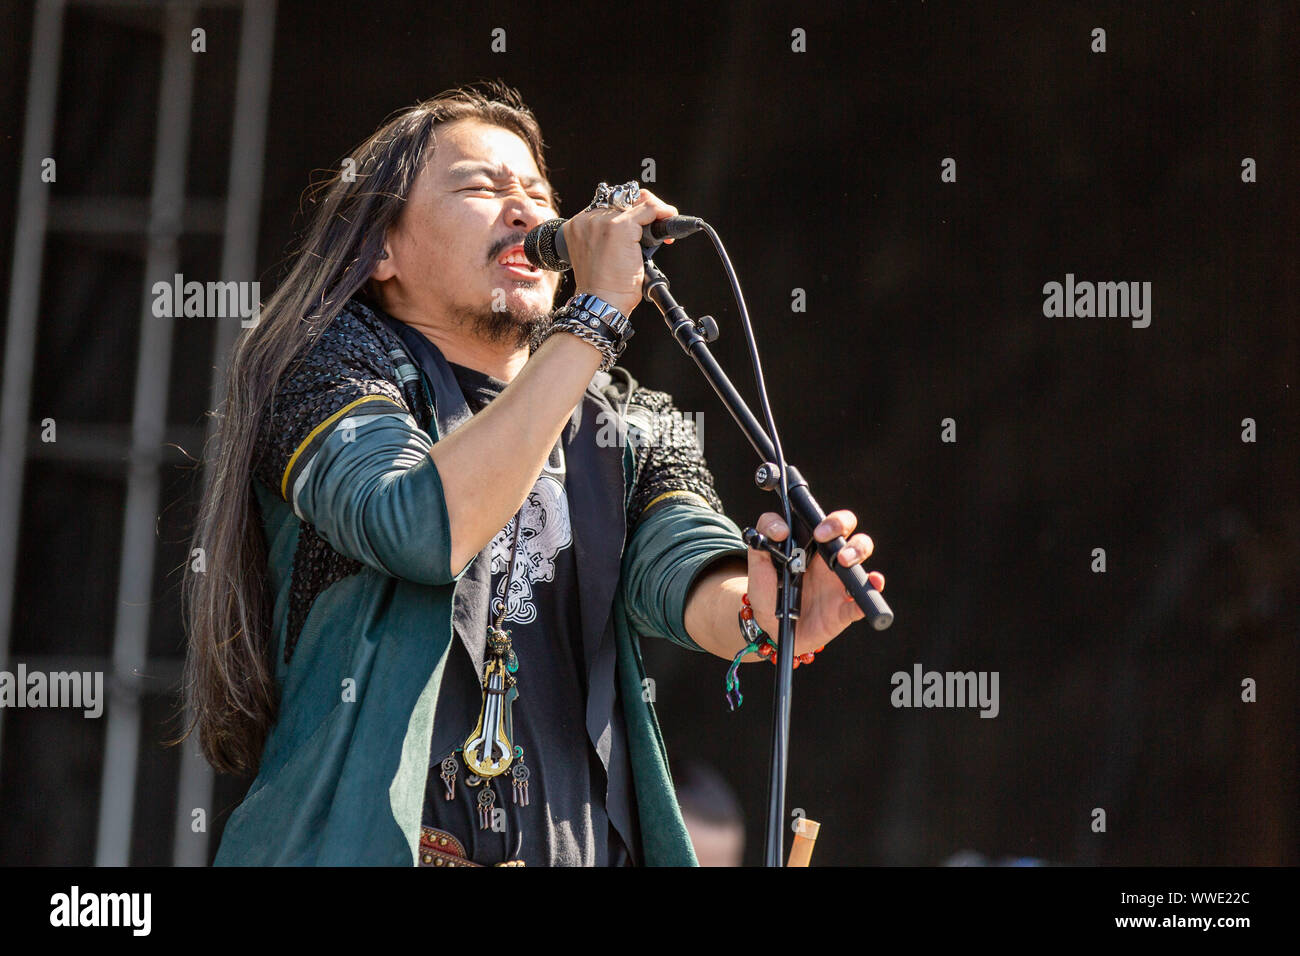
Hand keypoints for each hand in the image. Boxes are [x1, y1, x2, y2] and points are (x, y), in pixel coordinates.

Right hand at [564, 187, 677, 316]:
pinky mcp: (620, 226)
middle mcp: (588, 219)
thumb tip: (640, 226)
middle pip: (624, 198)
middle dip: (646, 210)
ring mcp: (603, 221)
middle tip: (658, 226)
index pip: (609, 205)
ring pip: (639, 201)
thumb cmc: (603, 288)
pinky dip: (663, 213)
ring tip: (664, 227)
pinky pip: (649, 210)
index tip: (643, 226)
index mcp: (578, 225)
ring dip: (656, 212)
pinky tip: (669, 220)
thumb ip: (610, 237)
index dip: (630, 212)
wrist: (600, 302)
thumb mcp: (601, 256)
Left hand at [745, 510, 884, 657]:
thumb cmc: (767, 591)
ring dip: (857, 554)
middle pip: (853, 536)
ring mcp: (840, 585)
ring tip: (843, 561)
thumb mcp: (758, 562)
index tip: (816, 532)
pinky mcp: (844, 609)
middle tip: (825, 540)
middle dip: (846, 531)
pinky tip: (872, 583)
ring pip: (861, 561)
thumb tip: (780, 528)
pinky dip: (871, 593)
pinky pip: (863, 601)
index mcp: (813, 547)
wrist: (770, 626)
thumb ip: (762, 536)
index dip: (831, 522)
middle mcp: (831, 562)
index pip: (832, 524)